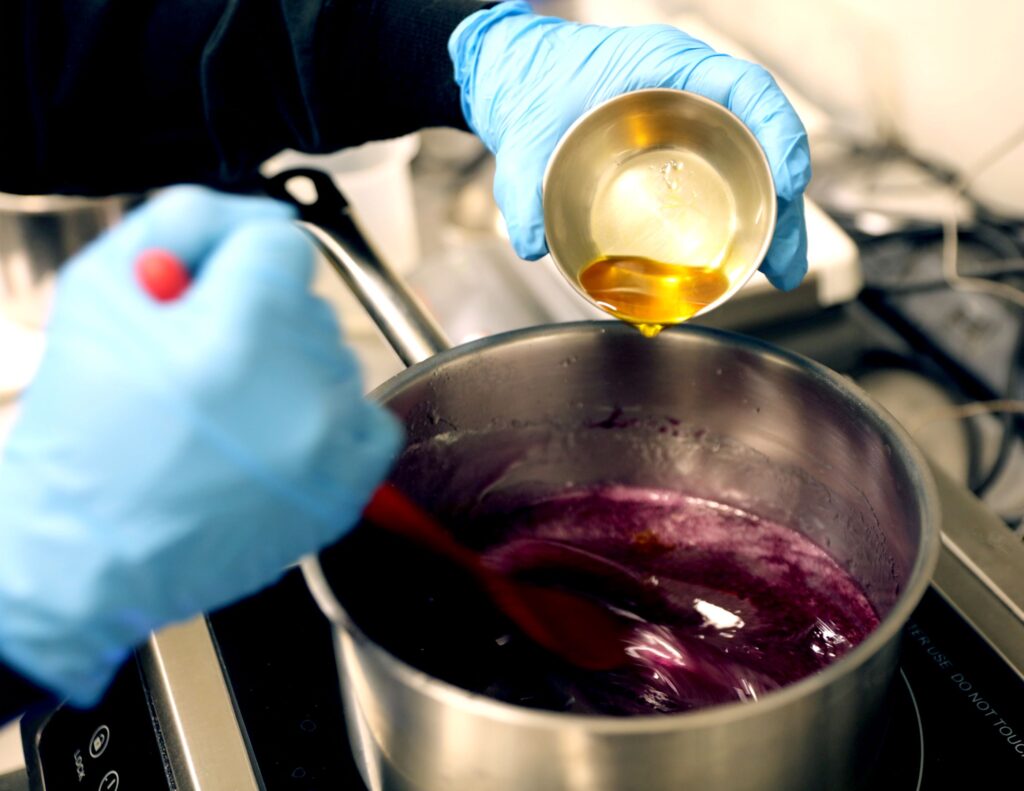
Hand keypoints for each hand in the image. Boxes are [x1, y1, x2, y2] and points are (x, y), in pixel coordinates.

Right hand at [0, 187, 400, 703]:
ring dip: (293, 370)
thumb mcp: (101, 288)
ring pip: (338, 358)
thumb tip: (268, 211)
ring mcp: (329, 447)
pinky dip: (329, 419)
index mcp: (238, 333)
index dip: (236, 264)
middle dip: (260, 320)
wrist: (88, 549)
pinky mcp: (346, 491)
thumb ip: (189, 219)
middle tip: (203, 366)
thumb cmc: (84, 426)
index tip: (209, 296)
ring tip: (231, 412)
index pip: (284, 243)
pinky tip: (276, 435)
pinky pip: (369, 419)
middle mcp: (299, 390)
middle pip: (310, 304)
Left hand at [450, 1, 810, 289]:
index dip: (778, 132)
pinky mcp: (680, 158)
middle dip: (783, 201)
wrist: (522, 81)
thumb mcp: (525, 132)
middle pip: (760, 142)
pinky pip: (724, 185)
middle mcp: (690, 95)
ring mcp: (690, 127)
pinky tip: (742, 261)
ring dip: (770, 220)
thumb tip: (531, 243)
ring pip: (750, 169)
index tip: (789, 180)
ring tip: (778, 271)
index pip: (745, 88)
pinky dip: (739, 221)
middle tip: (784, 260)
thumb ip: (521, 184)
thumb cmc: (537, 83)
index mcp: (666, 66)